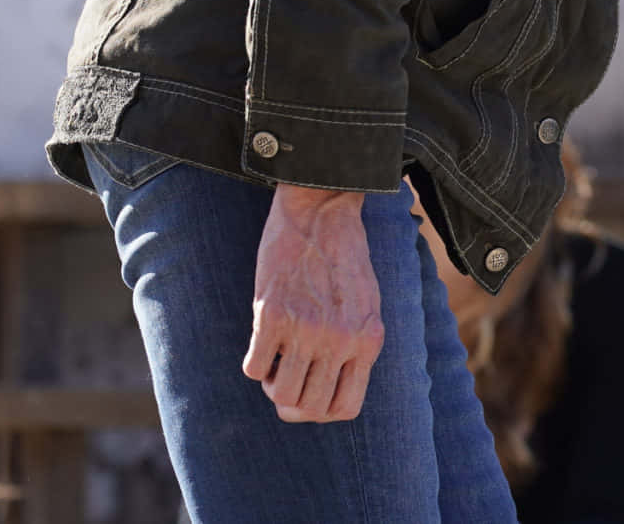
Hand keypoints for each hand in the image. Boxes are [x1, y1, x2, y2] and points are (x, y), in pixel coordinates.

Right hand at [243, 185, 383, 422]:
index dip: (321, 411)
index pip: (345, 409)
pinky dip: (254, 362)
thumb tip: (330, 392)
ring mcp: (307, 329)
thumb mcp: (367, 305)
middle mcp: (341, 339)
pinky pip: (254, 369)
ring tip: (277, 357)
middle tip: (286, 378)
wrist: (322, 212)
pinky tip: (264, 340)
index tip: (311, 393)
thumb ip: (356, 346)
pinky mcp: (273, 315)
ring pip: (281, 396)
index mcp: (368, 340)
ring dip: (273, 384)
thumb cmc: (344, 258)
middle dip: (292, 404)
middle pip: (309, 409)